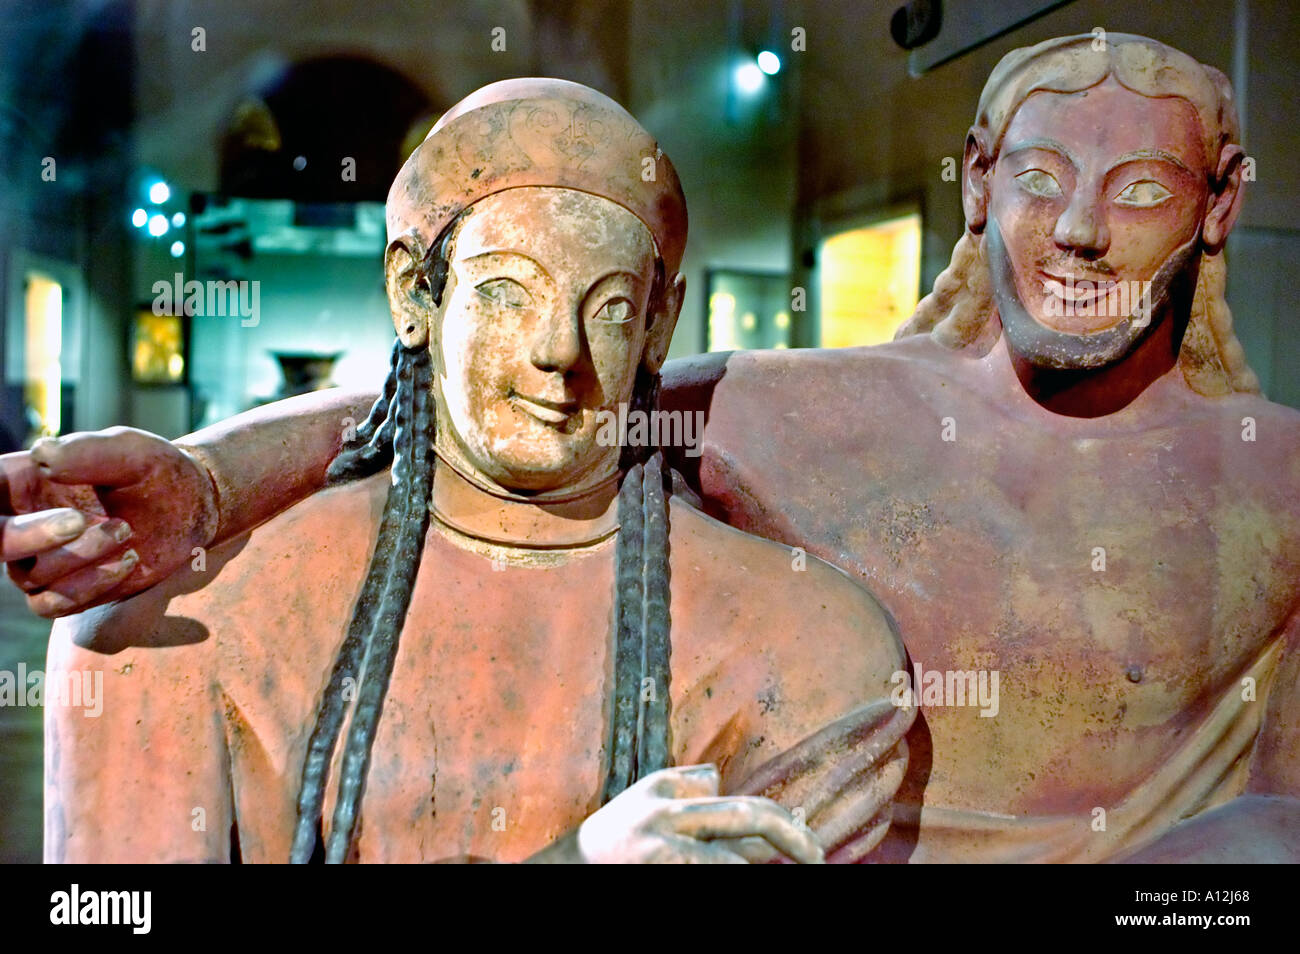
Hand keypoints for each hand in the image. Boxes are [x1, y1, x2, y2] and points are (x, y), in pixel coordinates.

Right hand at [0, 427, 218, 616]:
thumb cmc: (155, 471)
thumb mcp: (131, 452)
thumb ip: (89, 452)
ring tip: (126, 530)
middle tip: (80, 520)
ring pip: (31, 576)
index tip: (11, 508)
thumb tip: (41, 456)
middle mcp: (22, 523)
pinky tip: (129, 562)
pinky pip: (54, 604)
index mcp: (23, 482)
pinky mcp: (68, 591)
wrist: (192, 507)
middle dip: (29, 535)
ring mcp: (42, 561)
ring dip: (80, 556)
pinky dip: (90, 586)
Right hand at [575, 764, 823, 863]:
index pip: (732, 798)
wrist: (564, 874)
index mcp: (663, 789)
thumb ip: (687, 792)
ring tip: (783, 867)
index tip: (802, 845)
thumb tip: (735, 799)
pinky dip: (734, 873)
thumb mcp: (643, 803)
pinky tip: (748, 873)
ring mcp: (661, 852)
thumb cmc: (611, 844)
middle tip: (818, 856)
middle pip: (747, 815)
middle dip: (792, 836)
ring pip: (733, 862)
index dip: (774, 824)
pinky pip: (716, 872)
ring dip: (753, 867)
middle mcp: (664, 815)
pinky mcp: (662, 874)